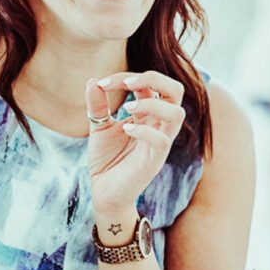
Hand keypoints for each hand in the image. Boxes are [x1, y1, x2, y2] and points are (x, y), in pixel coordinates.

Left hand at [86, 71, 185, 216]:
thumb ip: (97, 104)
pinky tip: (126, 130)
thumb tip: (93, 80)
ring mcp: (159, 143)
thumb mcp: (99, 127)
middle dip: (154, 78)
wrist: (103, 192)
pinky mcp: (154, 161)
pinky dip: (144, 130)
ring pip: (176, 114)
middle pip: (176, 91)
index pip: (149, 84)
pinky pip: (162, 141)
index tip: (102, 84)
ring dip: (151, 103)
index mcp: (147, 114)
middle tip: (128, 82)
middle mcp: (158, 125)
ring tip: (127, 108)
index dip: (126, 77)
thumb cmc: (107, 159)